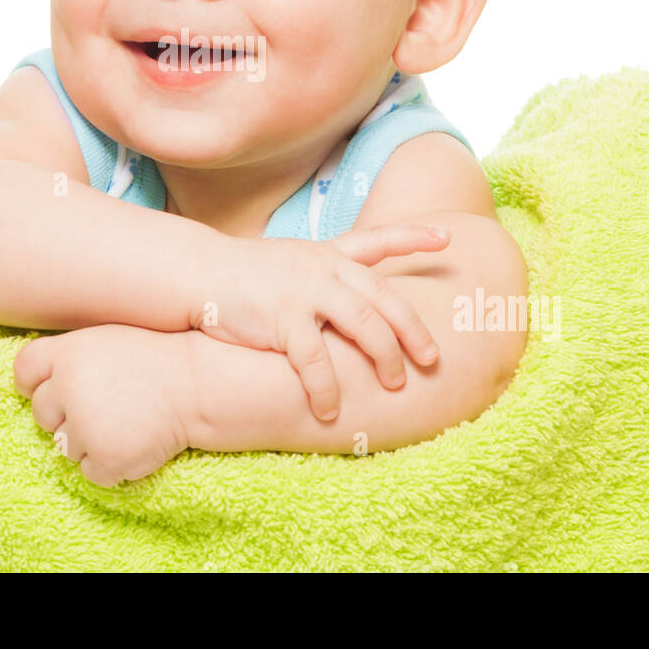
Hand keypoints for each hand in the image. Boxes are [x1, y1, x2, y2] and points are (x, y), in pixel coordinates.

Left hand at [12, 324, 196, 487]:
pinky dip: (110, 465)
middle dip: (66, 416)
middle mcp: (69, 388)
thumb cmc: (155, 359)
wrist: (199, 385)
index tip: (59, 389)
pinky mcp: (105, 458)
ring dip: (90, 442)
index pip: (23, 372)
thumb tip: (36, 384)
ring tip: (126, 421)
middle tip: (106, 406)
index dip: (37, 384)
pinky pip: (90, 472)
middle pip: (41, 414)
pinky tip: (135, 441)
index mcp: (68, 353)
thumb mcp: (106, 340)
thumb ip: (69, 357)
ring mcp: (85, 425)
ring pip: (64, 447)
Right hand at [192, 224, 450, 421]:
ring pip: (363, 325)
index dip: (414, 238)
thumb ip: (324, 272)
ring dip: (384, 359)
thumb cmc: (246, 275)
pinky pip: (315, 359)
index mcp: (328, 254)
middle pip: (384, 298)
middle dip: (413, 330)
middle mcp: (323, 268)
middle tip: (431, 360)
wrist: (200, 273)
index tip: (448, 238)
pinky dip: (327, 388)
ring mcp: (304, 291)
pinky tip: (332, 410)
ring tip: (396, 386)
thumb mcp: (292, 261)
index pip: (378, 240)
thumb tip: (354, 296)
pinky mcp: (282, 319)